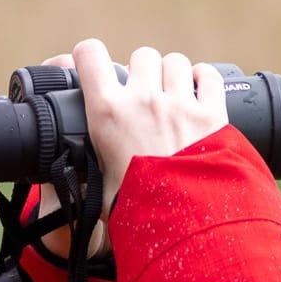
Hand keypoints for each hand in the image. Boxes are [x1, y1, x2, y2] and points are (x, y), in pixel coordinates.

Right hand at [33, 42, 228, 259]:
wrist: (185, 226)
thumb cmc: (138, 210)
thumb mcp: (98, 188)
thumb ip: (86, 172)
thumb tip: (68, 179)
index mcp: (108, 113)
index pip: (89, 55)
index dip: (89, 56)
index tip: (93, 63)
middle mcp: (144, 100)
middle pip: (141, 55)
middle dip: (142, 70)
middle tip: (144, 93)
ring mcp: (181, 104)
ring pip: (175, 62)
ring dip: (172, 74)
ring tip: (173, 95)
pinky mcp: (213, 114)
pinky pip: (208, 76)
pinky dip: (204, 79)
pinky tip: (199, 92)